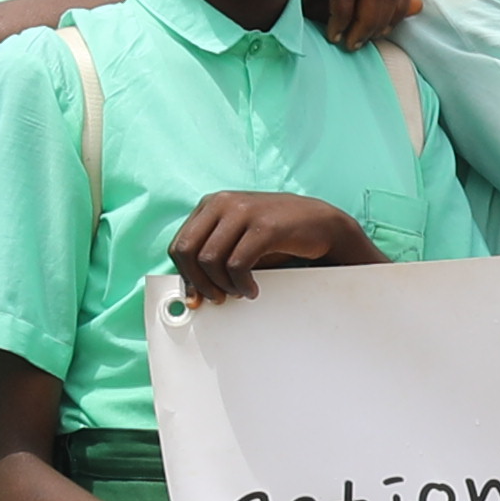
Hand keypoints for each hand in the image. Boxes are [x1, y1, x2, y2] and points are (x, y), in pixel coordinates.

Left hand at [162, 187, 381, 299]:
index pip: (179, 244)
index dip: (185, 275)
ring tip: (238, 292)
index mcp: (212, 204)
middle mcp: (222, 203)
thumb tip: (192, 291)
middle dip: (199, 281)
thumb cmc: (278, 234)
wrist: (320, 222)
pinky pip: (237, 264)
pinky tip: (252, 289)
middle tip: (216, 297)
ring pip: (210, 259)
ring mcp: (243, 212)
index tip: (196, 295)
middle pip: (188, 251)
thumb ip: (214, 256)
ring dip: (222, 285)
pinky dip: (242, 284)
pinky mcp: (264, 226)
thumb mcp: (238, 240)